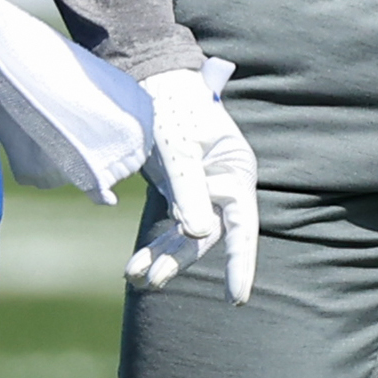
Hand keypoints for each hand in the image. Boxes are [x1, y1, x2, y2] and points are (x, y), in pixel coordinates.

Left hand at [124, 62, 260, 302]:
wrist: (149, 79)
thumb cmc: (170, 107)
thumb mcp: (177, 149)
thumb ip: (189, 191)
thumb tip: (198, 234)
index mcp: (236, 171)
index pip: (243, 225)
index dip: (240, 262)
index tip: (235, 298)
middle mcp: (223, 184)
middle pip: (208, 234)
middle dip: (179, 260)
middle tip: (153, 282)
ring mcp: (200, 189)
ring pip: (185, 236)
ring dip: (161, 256)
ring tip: (134, 277)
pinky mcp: (178, 190)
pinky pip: (170, 226)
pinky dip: (154, 244)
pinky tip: (134, 266)